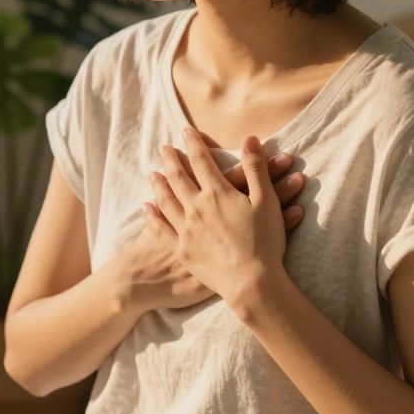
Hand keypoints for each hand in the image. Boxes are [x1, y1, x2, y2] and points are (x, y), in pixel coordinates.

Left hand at [148, 126, 286, 303]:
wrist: (251, 282)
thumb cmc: (265, 242)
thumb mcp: (266, 201)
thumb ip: (256, 168)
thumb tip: (250, 138)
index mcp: (217, 193)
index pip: (201, 160)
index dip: (193, 143)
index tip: (186, 130)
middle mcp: (196, 207)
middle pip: (177, 177)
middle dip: (170, 159)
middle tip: (163, 147)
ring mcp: (185, 229)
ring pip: (165, 200)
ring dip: (158, 184)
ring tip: (152, 173)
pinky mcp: (181, 250)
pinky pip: (160, 229)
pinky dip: (152, 216)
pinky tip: (146, 208)